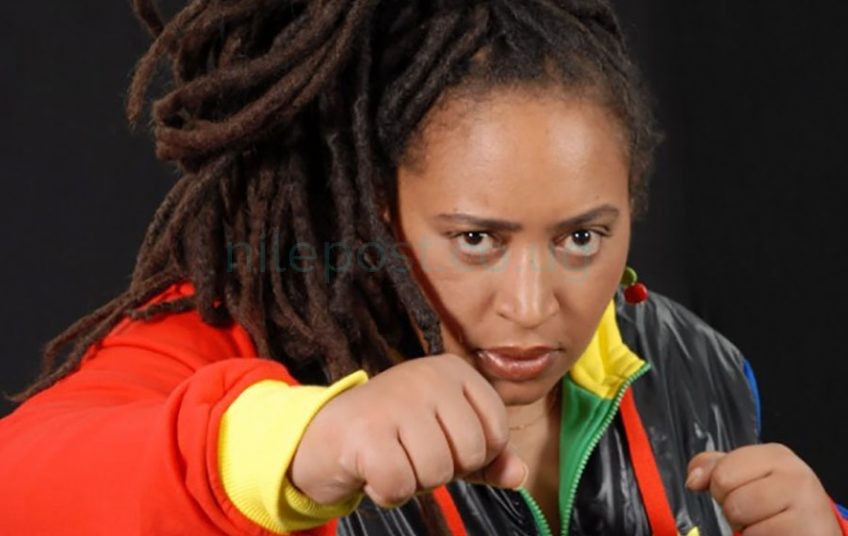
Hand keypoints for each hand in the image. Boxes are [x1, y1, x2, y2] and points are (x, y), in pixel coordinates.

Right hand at [289, 354, 528, 507]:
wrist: (324, 434)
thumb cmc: (396, 434)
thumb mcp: (448, 438)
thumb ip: (489, 457)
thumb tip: (520, 475)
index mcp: (453, 371)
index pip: (497, 430)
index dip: (475, 453)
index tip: (442, 441)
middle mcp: (426, 376)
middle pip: (469, 453)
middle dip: (444, 469)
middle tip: (412, 451)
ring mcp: (395, 401)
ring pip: (436, 472)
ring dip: (414, 481)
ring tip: (392, 457)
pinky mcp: (366, 432)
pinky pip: (400, 486)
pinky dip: (386, 492)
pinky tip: (371, 469)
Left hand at [686, 444, 840, 534]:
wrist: (813, 530)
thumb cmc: (777, 503)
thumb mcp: (747, 476)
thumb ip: (715, 468)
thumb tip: (693, 479)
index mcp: (775, 455)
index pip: (721, 470)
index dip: (720, 488)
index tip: (739, 492)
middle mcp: (795, 473)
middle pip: (728, 494)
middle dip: (732, 508)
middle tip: (754, 511)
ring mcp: (805, 502)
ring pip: (741, 516)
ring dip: (746, 527)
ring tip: (765, 523)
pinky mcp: (808, 529)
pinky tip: (775, 533)